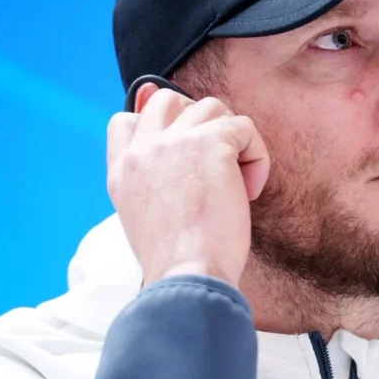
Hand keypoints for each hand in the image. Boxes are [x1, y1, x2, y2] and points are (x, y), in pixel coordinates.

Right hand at [106, 83, 270, 287]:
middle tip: (217, 161)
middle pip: (171, 101)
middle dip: (200, 124)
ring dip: (232, 140)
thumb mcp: (145, 215)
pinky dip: (257, 158)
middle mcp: (143, 150)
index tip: (183, 147)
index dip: (158, 125)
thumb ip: (150, 174)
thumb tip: (162, 132)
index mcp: (122, 170)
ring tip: (235, 182)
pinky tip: (249, 191)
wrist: (188, 277)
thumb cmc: (177, 259)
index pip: (127, 120)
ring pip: (212, 109)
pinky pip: (245, 128)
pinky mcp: (211, 144)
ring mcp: (174, 142)